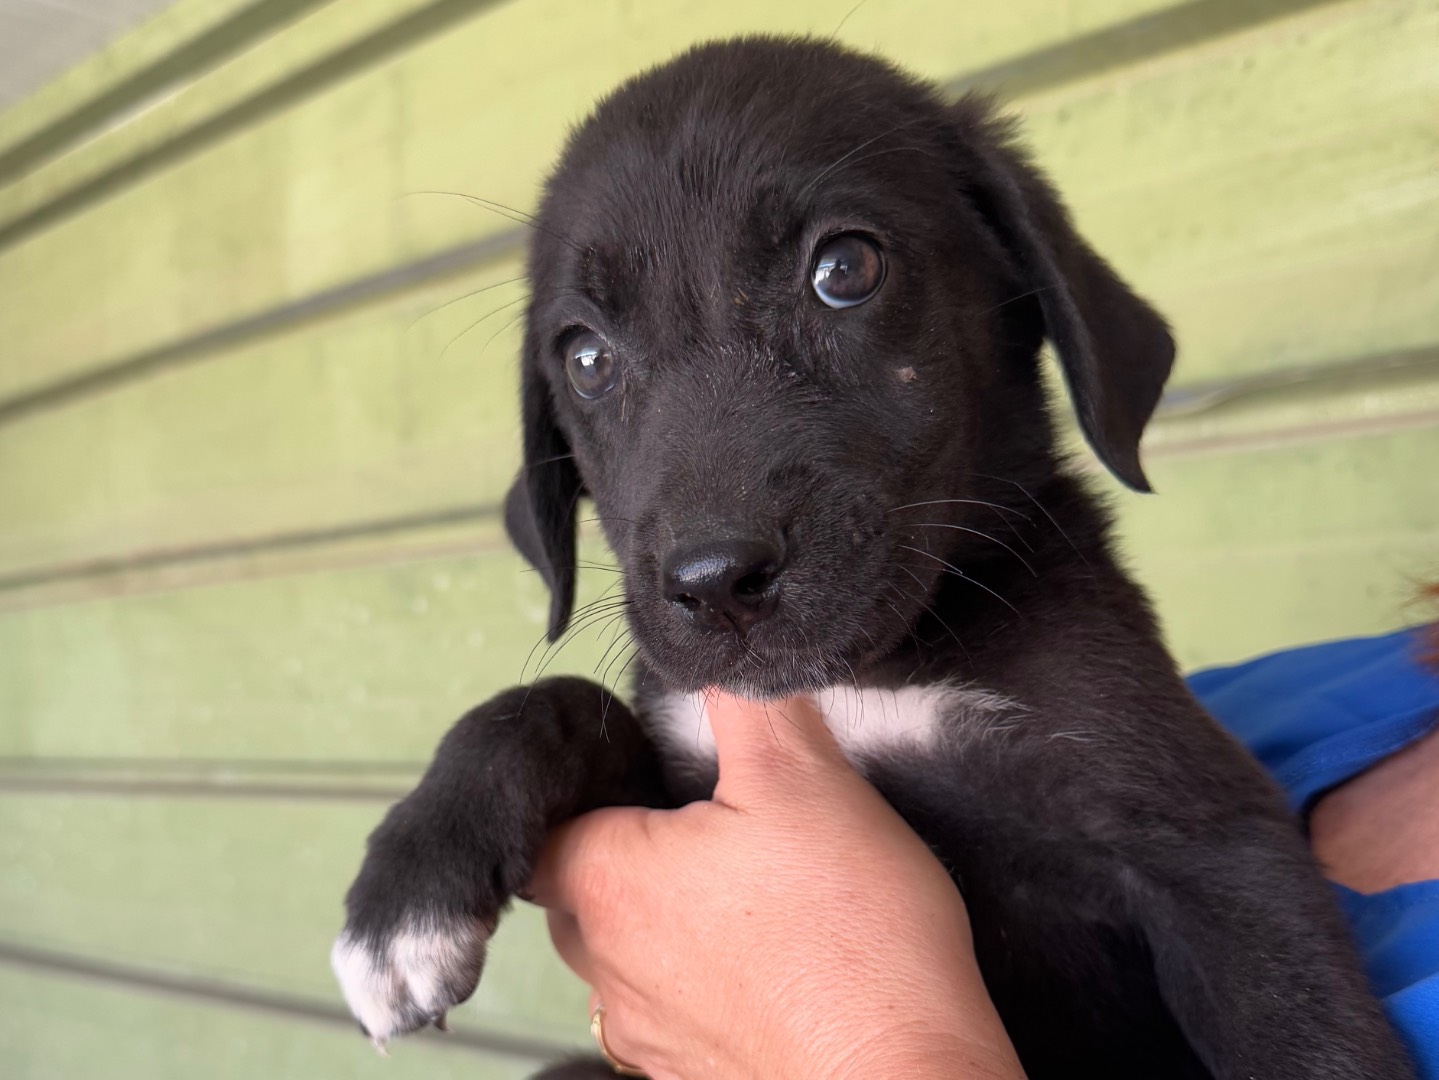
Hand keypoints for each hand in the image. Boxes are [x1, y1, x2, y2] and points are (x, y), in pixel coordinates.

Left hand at [527, 693, 1026, 1079]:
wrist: (907, 1078)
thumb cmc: (851, 941)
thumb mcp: (804, 776)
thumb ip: (746, 698)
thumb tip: (722, 647)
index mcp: (607, 882)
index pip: (538, 824)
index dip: (583, 786)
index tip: (638, 768)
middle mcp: (608, 969)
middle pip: (579, 886)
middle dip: (629, 846)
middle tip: (711, 818)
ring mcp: (649, 1032)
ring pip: (626, 951)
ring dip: (669, 914)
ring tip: (750, 887)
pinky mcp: (694, 1072)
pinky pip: (674, 1006)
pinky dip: (706, 976)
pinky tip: (772, 957)